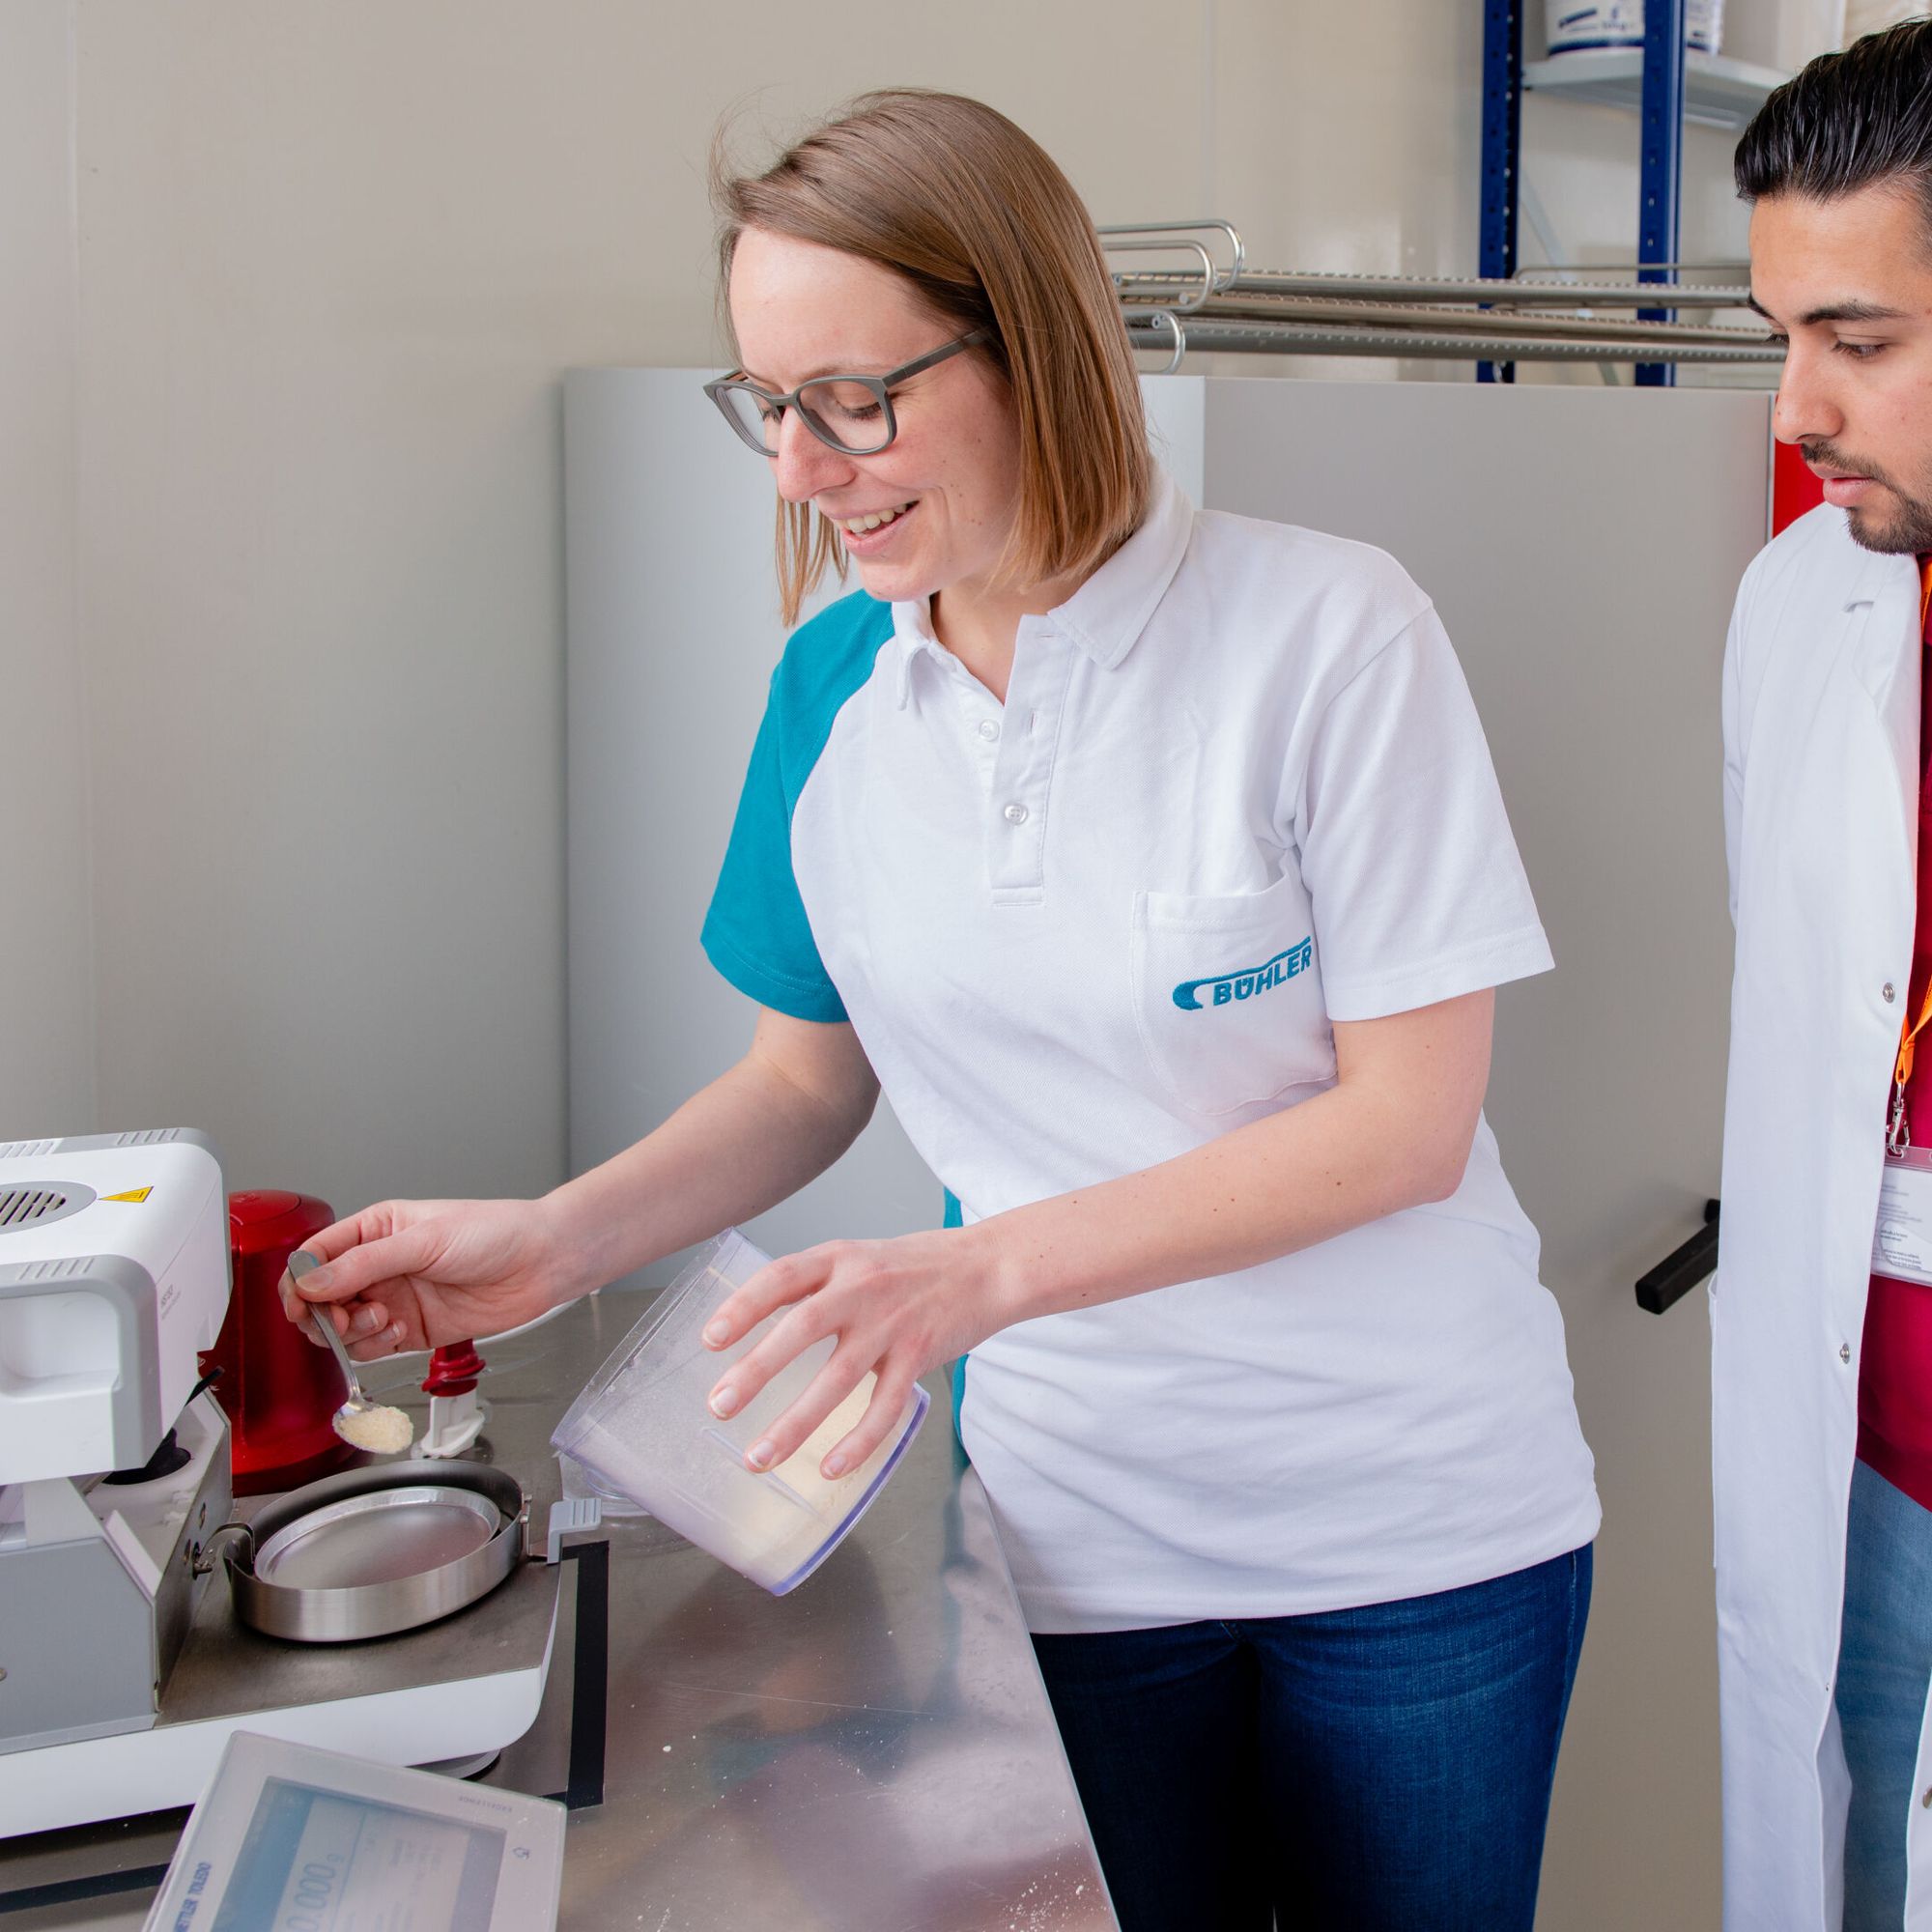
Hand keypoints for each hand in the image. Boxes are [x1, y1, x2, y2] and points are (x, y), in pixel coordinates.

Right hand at [278, 1197, 569, 1360]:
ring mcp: (393, 1300)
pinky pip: (371, 1348)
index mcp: (375, 1230)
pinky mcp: (411, 1331)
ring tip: (381, 1321)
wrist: (540, 1263)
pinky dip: (374, 1347)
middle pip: (321, 1299)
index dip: (300, 1281)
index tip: (302, 1302)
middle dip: (323, 1314)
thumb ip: (364, 1264)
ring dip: (351, 1333)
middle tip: (343, 1319)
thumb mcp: (424, 1240)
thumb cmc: (494, 1233)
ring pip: (342, 1328)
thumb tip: (310, 1282)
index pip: (316, 1256)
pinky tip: (397, 1333)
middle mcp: (379, 1266)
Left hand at [699, 1227, 1011, 1480]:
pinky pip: (885, 1407)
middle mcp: (863, 1287)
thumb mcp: (859, 1258)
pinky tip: (830, 1467)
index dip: (742, 1307)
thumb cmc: (916, 1265)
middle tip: (719, 1407)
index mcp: (840, 1259)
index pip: (780, 1277)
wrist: (988, 1266)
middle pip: (801, 1329)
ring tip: (759, 1457)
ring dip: (795, 1423)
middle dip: (755, 1370)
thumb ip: (815, 1284)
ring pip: (838, 1378)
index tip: (710, 1339)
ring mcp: (893, 1324)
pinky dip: (857, 1442)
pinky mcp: (920, 1356)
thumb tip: (756, 1320)